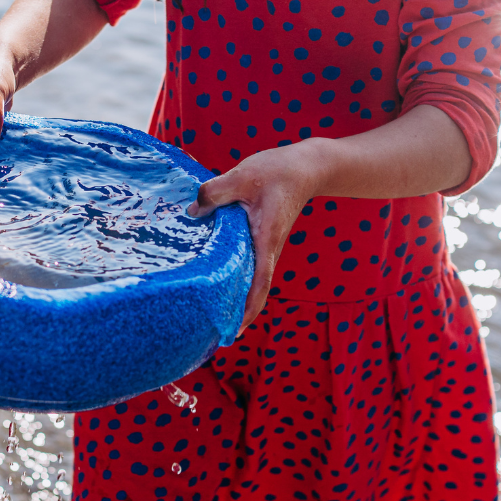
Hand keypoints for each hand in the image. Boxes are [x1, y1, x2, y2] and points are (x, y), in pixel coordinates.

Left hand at [188, 142, 327, 331]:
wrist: (308, 167)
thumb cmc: (280, 172)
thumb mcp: (243, 176)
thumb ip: (216, 192)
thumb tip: (193, 212)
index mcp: (266, 239)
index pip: (259, 283)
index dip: (247, 310)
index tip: (233, 331)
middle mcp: (267, 248)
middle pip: (252, 290)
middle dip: (235, 313)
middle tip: (210, 333)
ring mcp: (264, 245)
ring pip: (249, 278)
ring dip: (232, 296)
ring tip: (207, 314)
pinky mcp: (259, 237)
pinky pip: (245, 263)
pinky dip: (232, 276)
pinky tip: (212, 278)